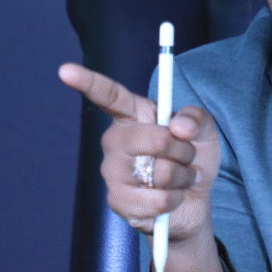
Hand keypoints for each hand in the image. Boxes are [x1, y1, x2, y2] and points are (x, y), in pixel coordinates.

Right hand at [58, 63, 220, 244]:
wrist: (194, 199)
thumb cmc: (194, 158)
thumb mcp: (204, 131)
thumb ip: (197, 119)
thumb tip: (178, 126)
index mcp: (134, 116)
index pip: (109, 96)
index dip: (88, 82)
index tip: (66, 70)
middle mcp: (116, 141)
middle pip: (155, 139)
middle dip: (183, 150)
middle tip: (187, 155)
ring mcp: (113, 172)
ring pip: (160, 171)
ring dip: (182, 176)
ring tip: (180, 177)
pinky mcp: (118, 201)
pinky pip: (158, 199)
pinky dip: (175, 198)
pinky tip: (172, 196)